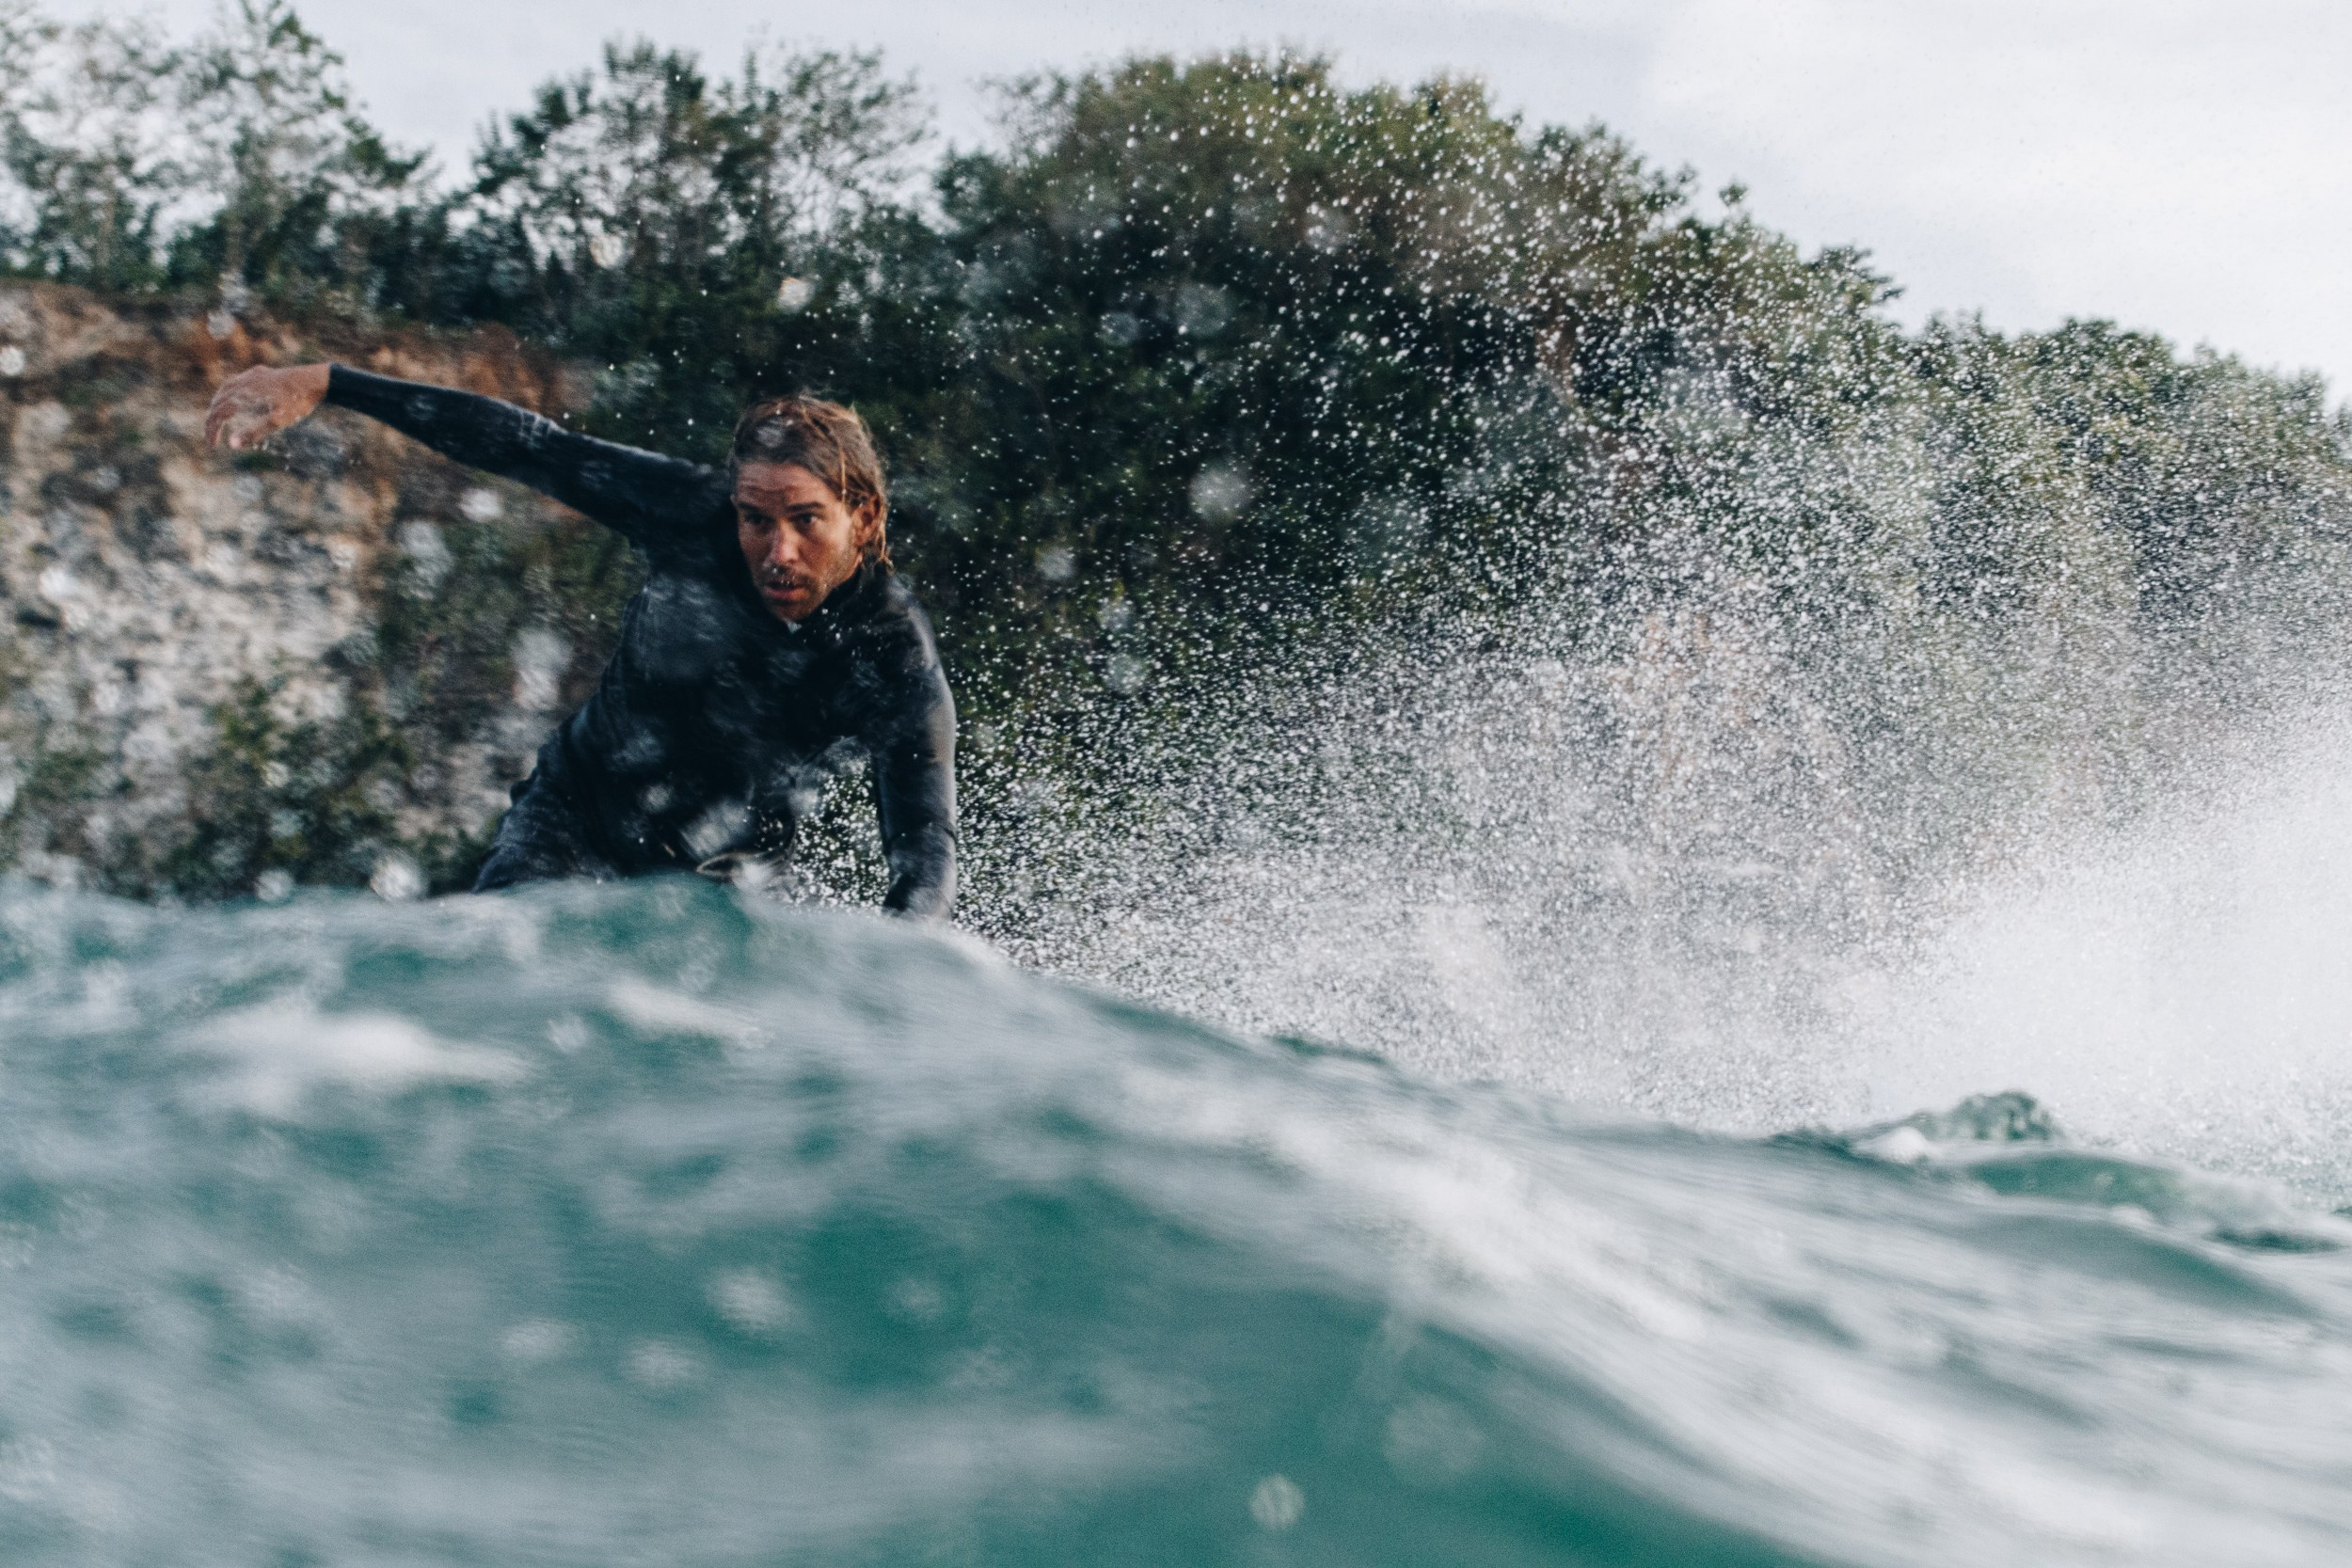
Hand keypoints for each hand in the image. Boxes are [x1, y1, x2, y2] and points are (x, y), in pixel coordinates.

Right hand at [205, 363, 330, 450]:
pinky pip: (237, 381)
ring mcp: (252, 376)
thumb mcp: (278, 421)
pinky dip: (229, 393)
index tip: (213, 445)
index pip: (218, 414)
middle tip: (212, 436)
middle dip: (212, 420)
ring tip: (217, 418)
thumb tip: (232, 444)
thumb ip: (254, 432)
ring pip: (225, 389)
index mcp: (244, 395)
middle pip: (218, 401)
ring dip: (218, 404)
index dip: (212, 430)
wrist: (316, 380)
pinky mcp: (260, 373)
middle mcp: (244, 382)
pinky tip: (235, 398)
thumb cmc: (298, 402)